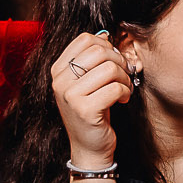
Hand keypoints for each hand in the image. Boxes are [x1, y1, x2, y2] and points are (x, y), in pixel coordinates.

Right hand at [50, 31, 131, 167]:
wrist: (89, 147)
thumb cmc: (93, 110)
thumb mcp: (86, 82)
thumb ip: (91, 59)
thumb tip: (106, 35)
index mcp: (58, 70)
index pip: (85, 39)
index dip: (106, 46)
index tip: (113, 61)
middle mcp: (59, 81)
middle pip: (99, 51)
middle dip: (119, 61)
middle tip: (124, 75)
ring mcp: (70, 96)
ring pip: (109, 68)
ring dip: (124, 78)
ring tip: (124, 89)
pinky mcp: (85, 110)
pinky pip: (115, 88)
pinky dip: (125, 92)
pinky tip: (122, 100)